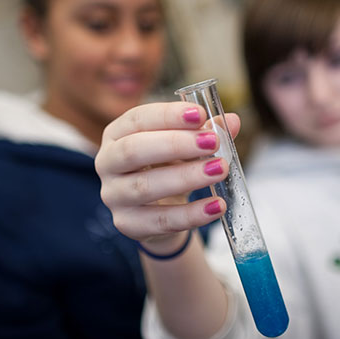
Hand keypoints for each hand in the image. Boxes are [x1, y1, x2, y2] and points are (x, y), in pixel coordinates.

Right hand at [95, 102, 240, 250]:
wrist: (160, 211)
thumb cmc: (169, 167)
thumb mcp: (185, 146)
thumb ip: (207, 132)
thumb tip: (232, 121)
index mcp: (117, 134)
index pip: (137, 119)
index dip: (167, 116)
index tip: (199, 114)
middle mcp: (107, 162)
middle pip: (134, 150)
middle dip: (176, 144)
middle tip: (213, 142)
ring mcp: (114, 196)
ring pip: (145, 187)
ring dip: (186, 177)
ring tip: (220, 169)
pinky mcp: (128, 224)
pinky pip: (160, 221)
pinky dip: (191, 214)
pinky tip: (217, 206)